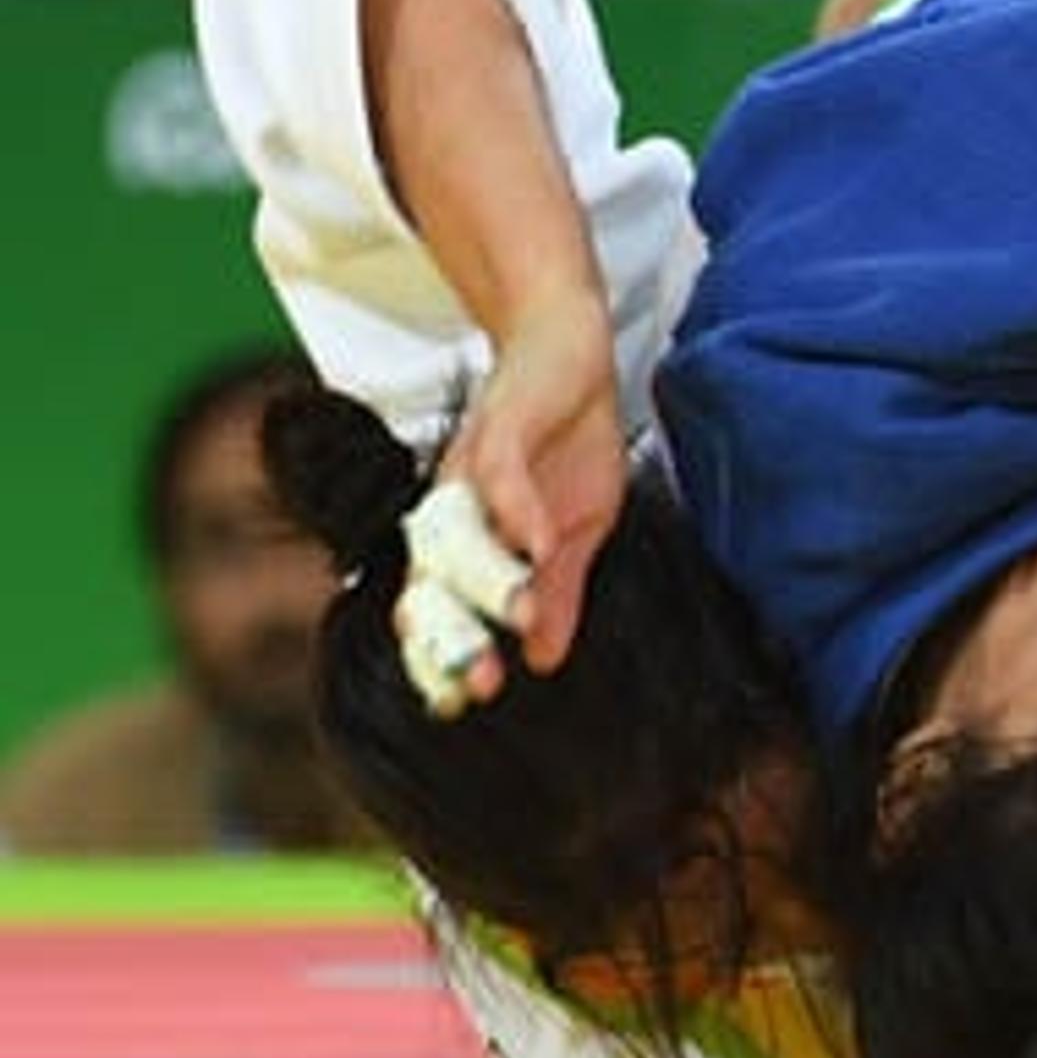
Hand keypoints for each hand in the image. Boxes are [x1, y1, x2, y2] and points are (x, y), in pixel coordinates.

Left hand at [437, 284, 627, 689]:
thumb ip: (556, 591)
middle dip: (453, 633)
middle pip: (437, 580)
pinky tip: (541, 543)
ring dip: (487, 579)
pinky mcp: (501, 428)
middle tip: (474, 686)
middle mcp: (456, 509)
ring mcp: (472, 470)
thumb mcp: (578, 528)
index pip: (447, 606)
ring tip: (520, 621)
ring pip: (463, 534)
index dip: (448, 653)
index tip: (462, 705)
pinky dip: (518, 509)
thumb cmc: (569, 439)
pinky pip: (501, 475)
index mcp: (470, 539)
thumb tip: (544, 658)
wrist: (569, 351)